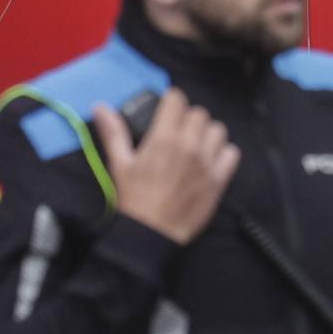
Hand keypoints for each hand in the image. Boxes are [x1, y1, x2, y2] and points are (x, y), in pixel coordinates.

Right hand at [94, 88, 240, 244]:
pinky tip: (211, 161)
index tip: (168, 111)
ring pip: (217, 130)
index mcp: (164, 138)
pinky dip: (224, 154)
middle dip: (188, 119)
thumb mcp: (119, 164)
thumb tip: (100, 106)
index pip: (177, 99)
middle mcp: (189, 145)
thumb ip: (113, 132)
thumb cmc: (133, 198)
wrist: (150, 234)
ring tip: (196, 146)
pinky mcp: (218, 180)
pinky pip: (232, 153)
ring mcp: (206, 162)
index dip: (172, 102)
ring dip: (207, 134)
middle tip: (178, 132)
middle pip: (199, 113)